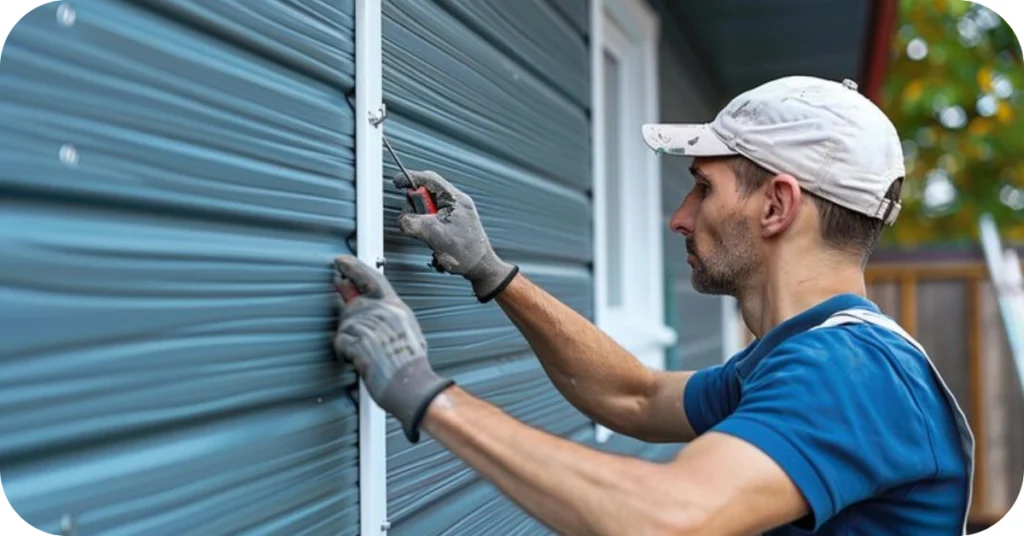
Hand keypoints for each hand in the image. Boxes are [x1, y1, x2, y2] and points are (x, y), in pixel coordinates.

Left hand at [332, 255, 454, 442]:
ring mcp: (371, 326)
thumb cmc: (410, 365)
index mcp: (397, 308)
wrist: (412, 386)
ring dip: (348, 341)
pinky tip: (355, 361)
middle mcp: (384, 312)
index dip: (354, 268)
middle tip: (346, 319)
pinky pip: (339, 342)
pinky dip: (343, 353)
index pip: (372, 278)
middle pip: (353, 304)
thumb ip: (385, 316)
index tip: (340, 262)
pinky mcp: (359, 342)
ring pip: (344, 325)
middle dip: (346, 314)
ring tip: (362, 355)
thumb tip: (362, 304)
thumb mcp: (405, 332)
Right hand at [393, 170, 518, 301]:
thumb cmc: (468, 253)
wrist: (481, 269)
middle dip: (416, 206)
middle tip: (417, 221)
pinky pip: (433, 219)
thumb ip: (415, 224)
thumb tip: (403, 219)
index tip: (397, 182)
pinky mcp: (451, 223)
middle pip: (426, 193)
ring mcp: (454, 213)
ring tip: (430, 236)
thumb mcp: (436, 236)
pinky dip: (428, 229)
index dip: (411, 178)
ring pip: (428, 208)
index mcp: (455, 199)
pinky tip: (434, 241)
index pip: (430, 178)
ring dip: (422, 221)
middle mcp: (456, 202)